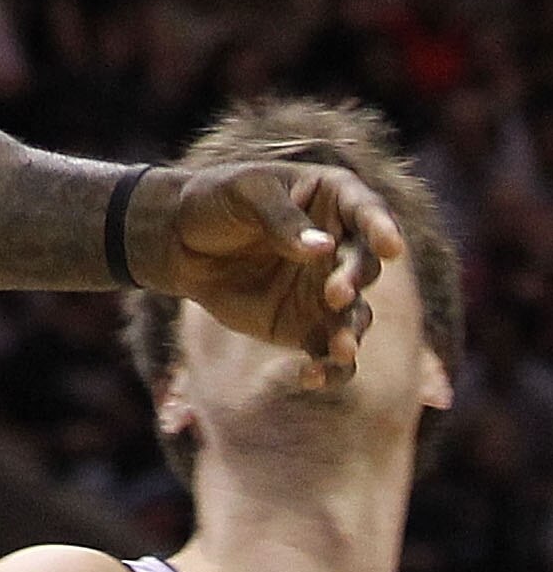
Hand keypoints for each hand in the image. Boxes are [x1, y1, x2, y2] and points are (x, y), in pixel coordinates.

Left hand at [130, 160, 402, 380]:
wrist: (179, 243)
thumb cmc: (214, 201)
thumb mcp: (243, 195)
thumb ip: (280, 220)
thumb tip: (322, 248)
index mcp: (330, 198)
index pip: (366, 209)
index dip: (381, 226)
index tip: (391, 246)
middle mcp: (339, 246)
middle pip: (365, 265)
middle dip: (356, 279)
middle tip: (336, 292)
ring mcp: (327, 290)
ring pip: (357, 314)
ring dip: (352, 330)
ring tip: (340, 347)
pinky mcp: (310, 327)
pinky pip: (332, 355)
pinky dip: (330, 369)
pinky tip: (309, 376)